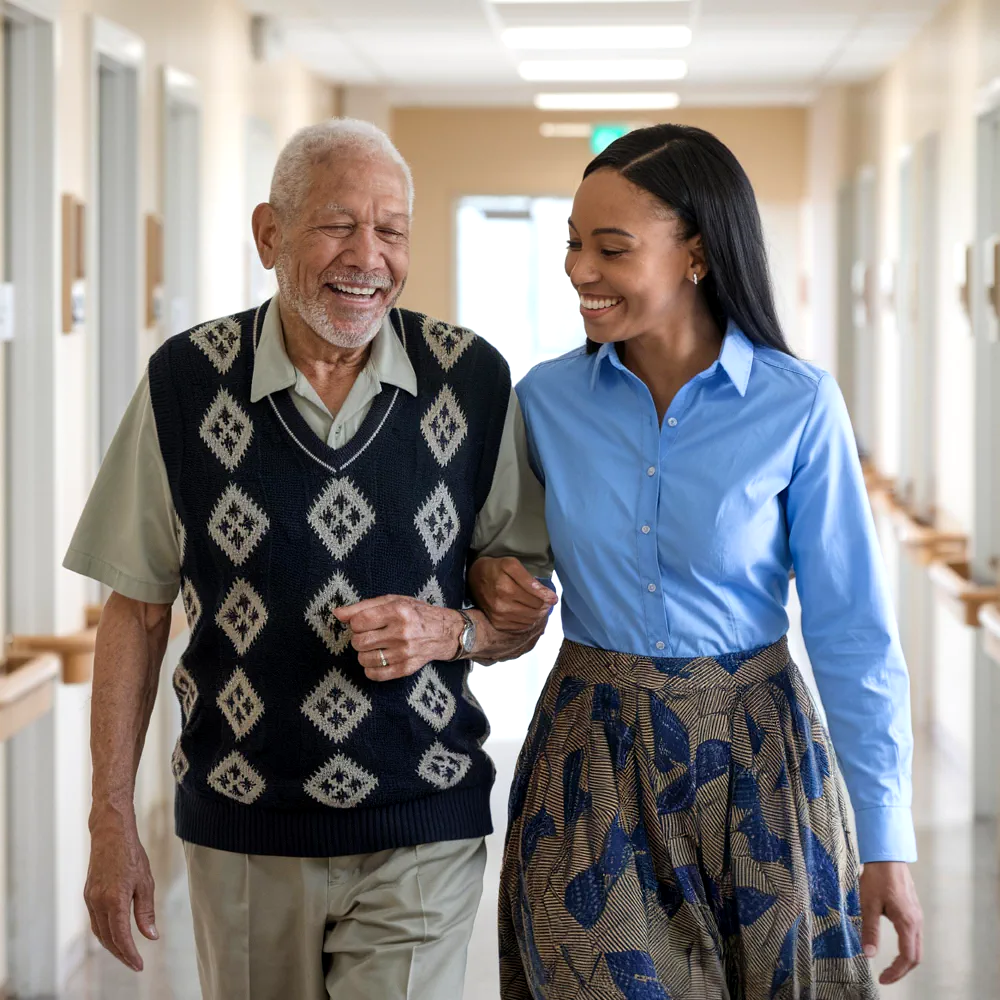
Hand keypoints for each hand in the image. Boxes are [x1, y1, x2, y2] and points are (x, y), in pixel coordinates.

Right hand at [84, 810, 157, 970]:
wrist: (110, 834)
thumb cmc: (132, 854)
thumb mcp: (146, 882)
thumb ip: (146, 911)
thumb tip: (151, 936)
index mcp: (114, 900)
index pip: (121, 936)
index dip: (129, 954)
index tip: (139, 965)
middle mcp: (98, 903)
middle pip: (108, 939)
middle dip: (121, 954)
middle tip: (135, 964)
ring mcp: (90, 899)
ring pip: (99, 932)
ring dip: (112, 945)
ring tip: (127, 954)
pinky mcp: (88, 895)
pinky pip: (95, 921)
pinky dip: (105, 932)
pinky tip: (115, 935)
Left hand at [336, 595, 462, 680]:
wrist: (444, 632)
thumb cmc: (415, 613)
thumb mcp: (392, 601)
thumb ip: (362, 606)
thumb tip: (337, 613)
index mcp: (397, 611)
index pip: (358, 622)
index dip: (355, 623)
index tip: (363, 622)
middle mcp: (401, 632)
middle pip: (359, 642)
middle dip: (359, 638)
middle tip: (370, 635)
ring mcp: (404, 653)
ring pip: (364, 659)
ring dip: (364, 653)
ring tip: (375, 646)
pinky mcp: (406, 669)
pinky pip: (375, 674)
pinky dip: (371, 668)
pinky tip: (379, 659)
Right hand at [467, 556, 556, 631]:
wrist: (475, 578)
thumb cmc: (496, 568)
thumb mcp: (512, 564)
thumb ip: (530, 580)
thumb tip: (549, 596)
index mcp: (506, 587)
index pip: (537, 598)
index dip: (548, 597)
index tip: (552, 596)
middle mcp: (502, 604)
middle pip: (535, 610)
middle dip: (545, 606)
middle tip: (547, 601)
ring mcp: (499, 616)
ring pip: (530, 620)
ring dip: (538, 614)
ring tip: (539, 607)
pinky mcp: (497, 624)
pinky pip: (521, 627)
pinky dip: (528, 621)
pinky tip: (528, 613)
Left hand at [859, 861, 922, 983]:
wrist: (887, 857)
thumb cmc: (877, 878)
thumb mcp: (868, 904)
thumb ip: (869, 930)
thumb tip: (868, 954)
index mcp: (907, 923)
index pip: (908, 957)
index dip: (896, 972)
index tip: (882, 979)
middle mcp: (916, 922)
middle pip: (916, 956)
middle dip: (902, 970)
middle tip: (885, 976)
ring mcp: (917, 916)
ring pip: (916, 946)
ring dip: (905, 960)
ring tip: (889, 966)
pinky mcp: (913, 910)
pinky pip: (914, 936)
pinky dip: (907, 948)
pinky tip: (895, 947)